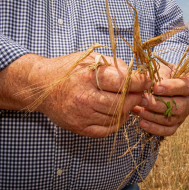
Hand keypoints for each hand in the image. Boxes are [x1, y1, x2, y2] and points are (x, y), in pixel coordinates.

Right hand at [30, 52, 151, 137]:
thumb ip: (114, 66)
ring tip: (128, 101)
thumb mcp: (90, 59)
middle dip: (136, 97)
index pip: (123, 82)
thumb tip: (137, 75)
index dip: (140, 82)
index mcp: (88, 77)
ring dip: (127, 110)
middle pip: (122, 103)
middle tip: (140, 93)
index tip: (147, 81)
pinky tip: (117, 113)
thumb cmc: (68, 69)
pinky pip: (106, 130)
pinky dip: (116, 122)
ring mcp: (81, 115)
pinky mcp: (79, 128)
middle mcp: (84, 98)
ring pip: (116, 117)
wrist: (41, 86)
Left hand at [132, 64, 188, 135]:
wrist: (162, 83)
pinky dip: (154, 129)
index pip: (184, 87)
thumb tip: (151, 83)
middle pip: (178, 107)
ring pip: (171, 120)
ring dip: (153, 116)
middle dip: (158, 104)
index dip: (170, 88)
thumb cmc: (162, 74)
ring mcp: (183, 114)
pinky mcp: (175, 124)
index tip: (155, 87)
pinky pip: (167, 131)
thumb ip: (158, 74)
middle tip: (143, 99)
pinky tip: (142, 123)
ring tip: (138, 109)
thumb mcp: (162, 68)